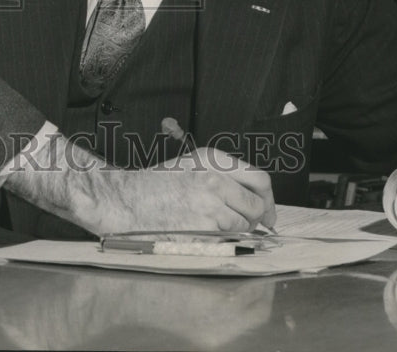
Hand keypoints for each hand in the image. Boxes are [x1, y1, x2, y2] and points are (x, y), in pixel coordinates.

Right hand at [146, 146, 276, 229]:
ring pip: (245, 224)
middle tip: (245, 224)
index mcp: (213, 159)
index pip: (259, 179)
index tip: (267, 212)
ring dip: (235, 229)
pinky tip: (202, 230)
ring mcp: (210, 202)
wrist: (128, 200)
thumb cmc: (156, 186)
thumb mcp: (191, 166)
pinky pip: (228, 237)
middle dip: (255, 218)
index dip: (268, 199)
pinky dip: (221, 238)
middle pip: (257, 204)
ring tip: (211, 224)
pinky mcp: (204, 225)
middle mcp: (215, 177)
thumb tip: (256, 198)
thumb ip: (223, 175)